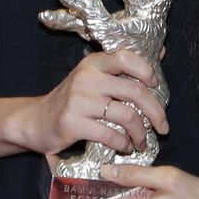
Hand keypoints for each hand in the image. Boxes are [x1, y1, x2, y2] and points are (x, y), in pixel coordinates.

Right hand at [15, 51, 168, 156]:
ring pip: (126, 116)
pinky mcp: (73, 123)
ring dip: (140, 133)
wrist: (36, 120)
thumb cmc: (71, 100)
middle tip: (162, 127)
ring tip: (142, 141)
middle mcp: (87, 78)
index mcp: (94, 64)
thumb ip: (122, 68)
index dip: (146, 71)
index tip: (155, 87)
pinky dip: (123, 144)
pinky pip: (110, 135)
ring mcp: (79, 100)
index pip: (126, 58)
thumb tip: (161, 52)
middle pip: (135, 91)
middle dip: (156, 112)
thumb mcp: (93, 78)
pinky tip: (125, 146)